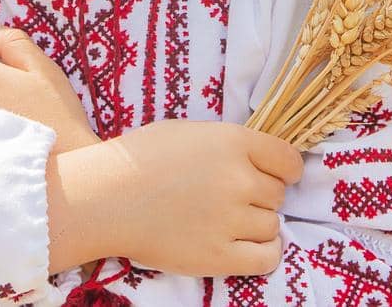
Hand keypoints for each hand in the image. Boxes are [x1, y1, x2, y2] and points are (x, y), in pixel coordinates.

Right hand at [105, 119, 304, 276]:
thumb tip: (259, 161)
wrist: (104, 198)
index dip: (285, 170)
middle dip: (260, 196)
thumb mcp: (189, 132)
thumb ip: (228, 145)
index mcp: (233, 142)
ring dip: (256, 224)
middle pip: (277, 194)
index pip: (287, 160)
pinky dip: (264, 252)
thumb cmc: (139, 160)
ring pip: (271, 225)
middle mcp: (238, 179)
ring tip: (226, 220)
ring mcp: (231, 219)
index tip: (279, 176)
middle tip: (230, 198)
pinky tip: (247, 245)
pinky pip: (267, 258)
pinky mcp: (219, 256)